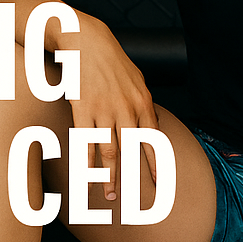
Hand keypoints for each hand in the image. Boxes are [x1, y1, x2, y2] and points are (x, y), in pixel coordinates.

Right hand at [72, 16, 158, 199]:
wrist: (87, 40)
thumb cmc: (111, 59)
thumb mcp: (137, 78)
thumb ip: (143, 102)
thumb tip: (150, 122)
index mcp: (142, 102)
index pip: (153, 140)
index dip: (156, 164)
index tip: (160, 183)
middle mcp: (126, 109)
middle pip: (133, 151)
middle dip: (134, 178)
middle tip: (136, 201)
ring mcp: (103, 110)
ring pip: (109, 151)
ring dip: (110, 176)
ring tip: (110, 195)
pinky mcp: (82, 109)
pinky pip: (85, 142)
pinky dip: (86, 163)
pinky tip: (86, 178)